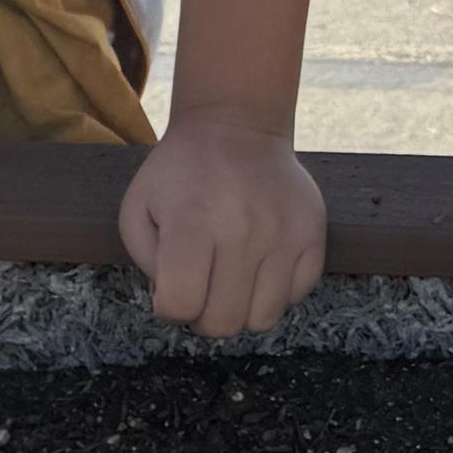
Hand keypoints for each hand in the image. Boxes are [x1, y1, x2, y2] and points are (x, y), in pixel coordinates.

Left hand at [118, 112, 325, 337]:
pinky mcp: (313, 234)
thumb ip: (147, 263)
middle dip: (204, 318)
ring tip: (231, 281)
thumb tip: (178, 301)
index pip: (180, 306)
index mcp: (192, 223)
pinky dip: (275, 292)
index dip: (170, 309)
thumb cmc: (180, 174)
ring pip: (263, 320)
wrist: (237, 129)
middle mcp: (243, 232)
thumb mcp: (139, 208)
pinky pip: (296, 296)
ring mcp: (284, 235)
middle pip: (224, 323)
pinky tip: (259, 265)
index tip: (171, 290)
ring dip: (242, 310)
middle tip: (201, 291)